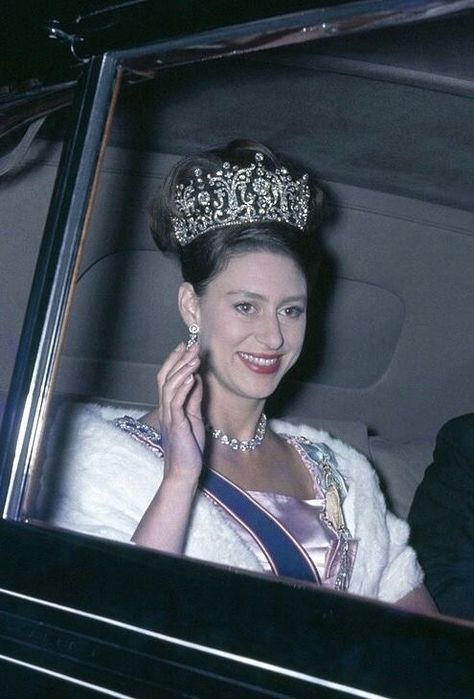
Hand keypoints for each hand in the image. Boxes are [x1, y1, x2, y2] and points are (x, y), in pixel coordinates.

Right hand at [157, 341, 203, 483]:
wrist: (183, 472)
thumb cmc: (189, 448)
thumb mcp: (194, 418)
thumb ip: (194, 398)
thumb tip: (196, 378)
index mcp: (169, 407)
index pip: (167, 377)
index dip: (174, 360)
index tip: (185, 345)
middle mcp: (165, 409)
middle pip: (165, 377)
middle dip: (178, 359)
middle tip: (191, 344)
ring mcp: (169, 417)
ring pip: (170, 387)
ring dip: (183, 370)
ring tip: (194, 357)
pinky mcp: (176, 425)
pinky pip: (177, 403)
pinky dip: (184, 388)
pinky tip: (192, 377)